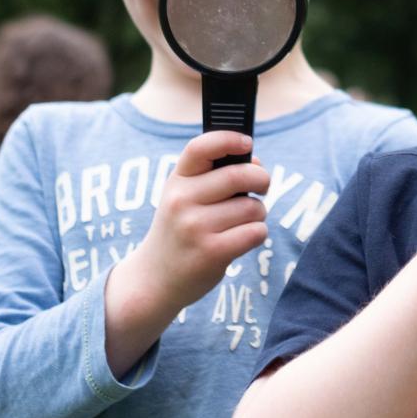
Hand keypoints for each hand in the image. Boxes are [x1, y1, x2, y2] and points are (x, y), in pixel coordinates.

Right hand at [110, 131, 270, 316]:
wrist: (154, 278)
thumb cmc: (180, 230)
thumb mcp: (183, 196)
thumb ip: (213, 176)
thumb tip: (256, 164)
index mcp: (177, 180)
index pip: (201, 147)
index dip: (228, 139)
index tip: (247, 142)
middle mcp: (182, 200)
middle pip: (239, 175)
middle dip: (261, 179)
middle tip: (262, 187)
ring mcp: (195, 227)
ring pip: (253, 207)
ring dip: (258, 214)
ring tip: (241, 222)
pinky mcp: (212, 252)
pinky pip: (255, 232)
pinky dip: (257, 234)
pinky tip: (241, 239)